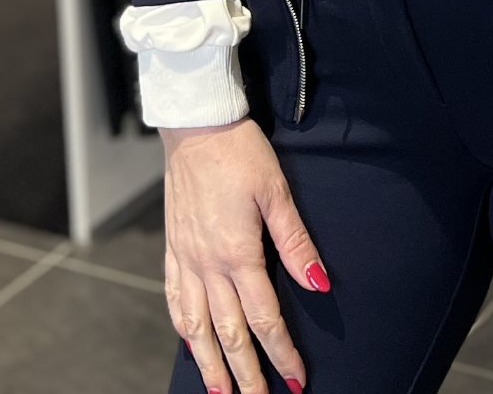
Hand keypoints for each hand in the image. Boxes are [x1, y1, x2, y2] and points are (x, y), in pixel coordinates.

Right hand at [161, 116, 327, 393]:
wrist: (196, 126)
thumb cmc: (240, 152)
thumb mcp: (277, 192)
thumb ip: (297, 242)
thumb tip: (320, 283)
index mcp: (237, 254)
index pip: (264, 319)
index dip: (281, 353)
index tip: (295, 380)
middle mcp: (207, 265)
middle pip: (228, 334)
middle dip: (246, 375)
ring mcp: (185, 259)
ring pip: (195, 327)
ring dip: (209, 364)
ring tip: (220, 393)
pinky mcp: (172, 248)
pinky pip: (174, 300)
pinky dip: (183, 329)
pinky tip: (190, 342)